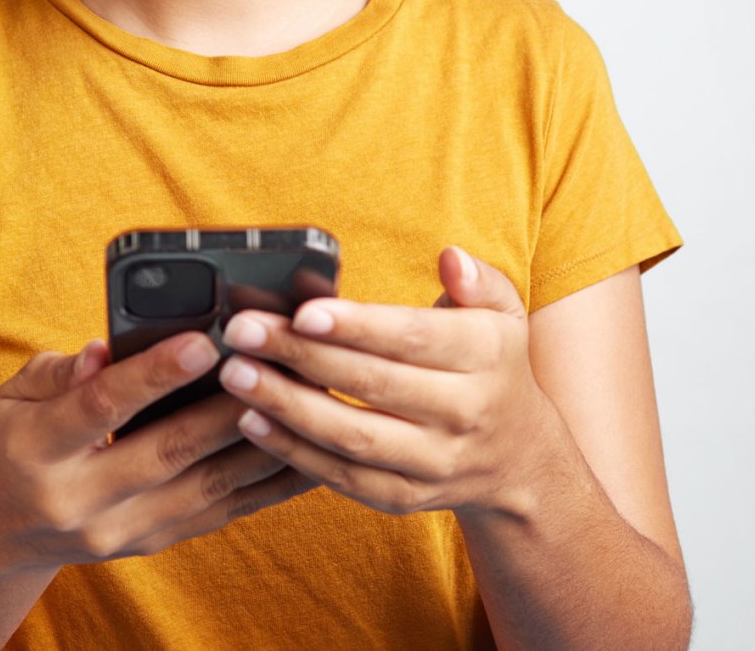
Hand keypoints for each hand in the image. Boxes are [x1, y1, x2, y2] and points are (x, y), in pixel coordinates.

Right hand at [0, 332, 313, 570]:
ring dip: (261, 443)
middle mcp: (80, 499)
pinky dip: (266, 482)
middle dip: (226, 407)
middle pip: (167, 450)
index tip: (204, 341)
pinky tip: (303, 449)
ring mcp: (122, 529)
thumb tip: (104, 349)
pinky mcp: (155, 541)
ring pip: (206, 485)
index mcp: (38, 451)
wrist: (4, 529)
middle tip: (274, 364)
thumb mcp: (14, 395)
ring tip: (302, 400)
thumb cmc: (18, 440)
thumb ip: (60, 371)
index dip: (154, 374)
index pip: (101, 407)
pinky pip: (222, 511)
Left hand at [215, 246, 557, 519]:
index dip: (356, 326)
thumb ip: (479, 280)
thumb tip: (450, 257)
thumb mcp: (503, 314)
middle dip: (301, 356)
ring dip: (287, 406)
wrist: (518, 457)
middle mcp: (464, 413)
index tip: (302, 311)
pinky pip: (344, 478)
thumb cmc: (491, 364)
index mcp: (485, 356)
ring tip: (236, 375)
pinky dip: (294, 452)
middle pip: (372, 384)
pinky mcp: (406, 497)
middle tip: (242, 332)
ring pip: (352, 437)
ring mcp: (435, 462)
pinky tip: (252, 421)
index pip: (412, 338)